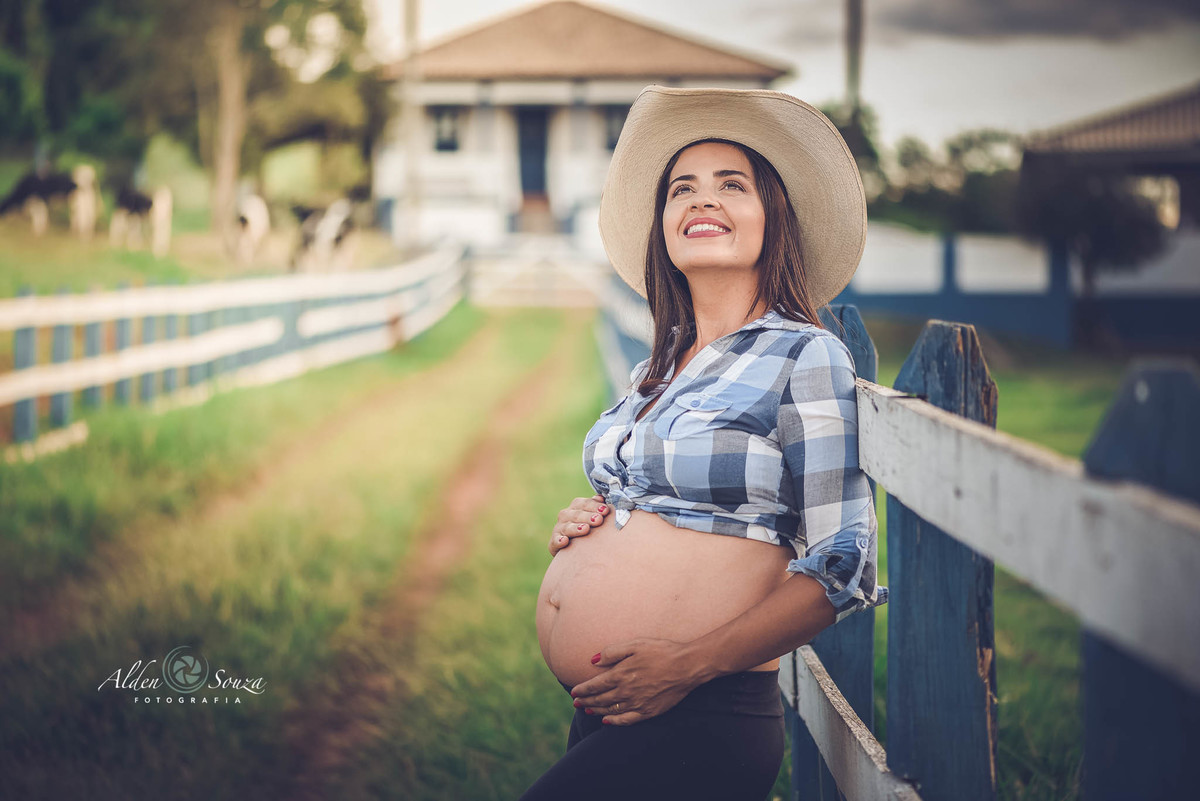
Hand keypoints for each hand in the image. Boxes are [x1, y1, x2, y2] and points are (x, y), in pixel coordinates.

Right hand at [548, 494, 609, 555]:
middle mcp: (566, 515)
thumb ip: (597, 507)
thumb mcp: (593, 517)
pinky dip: (559, 540)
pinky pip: (555, 540)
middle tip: (599, 519)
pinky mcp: (554, 542)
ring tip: (585, 529)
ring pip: (567, 527)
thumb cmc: (588, 529)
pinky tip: (564, 541)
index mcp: (576, 507)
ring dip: (576, 528)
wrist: (573, 549)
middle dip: (588, 516)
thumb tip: (601, 498)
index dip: (595, 506)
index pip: (585, 503)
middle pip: (577, 514)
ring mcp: (559, 528)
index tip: (605, 510)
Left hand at [568, 638, 702, 725]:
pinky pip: (626, 720)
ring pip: (610, 711)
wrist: (687, 666)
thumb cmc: (661, 651)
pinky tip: (607, 722)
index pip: (595, 685)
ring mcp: (637, 704)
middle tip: (576, 702)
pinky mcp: (648, 711)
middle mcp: (626, 692)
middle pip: (600, 700)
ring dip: (596, 711)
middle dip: (585, 701)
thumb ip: (613, 652)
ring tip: (587, 710)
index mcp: (621, 674)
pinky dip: (614, 722)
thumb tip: (593, 660)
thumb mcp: (635, 644)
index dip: (582, 689)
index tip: (573, 692)